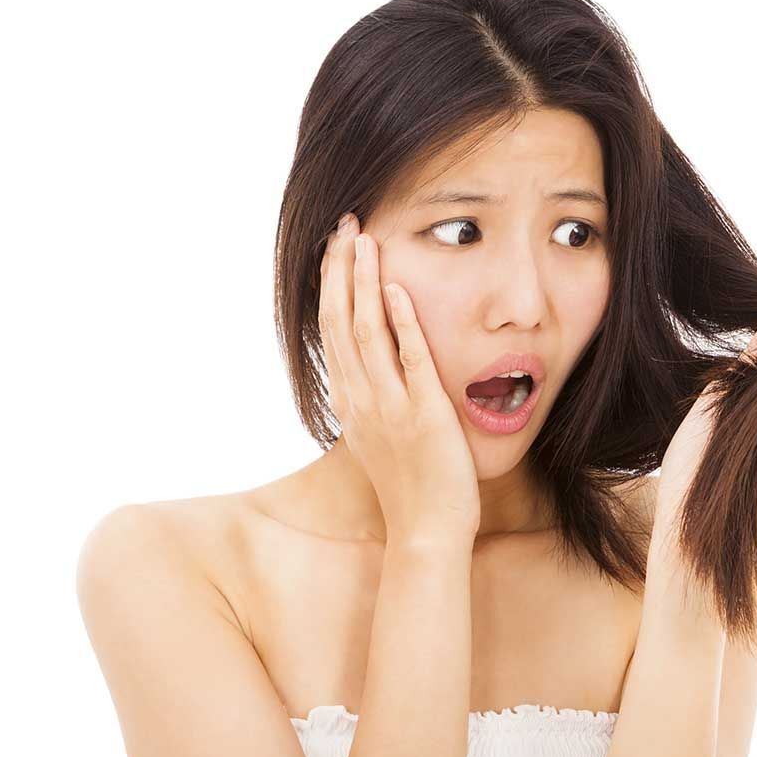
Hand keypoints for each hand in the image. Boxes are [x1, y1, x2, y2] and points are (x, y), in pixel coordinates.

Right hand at [319, 212, 480, 542]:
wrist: (425, 532)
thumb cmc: (409, 486)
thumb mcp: (379, 435)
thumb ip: (373, 398)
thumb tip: (373, 368)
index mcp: (350, 401)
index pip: (331, 330)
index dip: (331, 285)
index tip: (336, 247)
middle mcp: (360, 399)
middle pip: (340, 321)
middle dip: (341, 270)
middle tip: (345, 225)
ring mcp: (389, 406)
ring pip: (366, 332)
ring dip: (363, 283)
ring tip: (365, 241)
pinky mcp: (423, 415)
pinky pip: (408, 361)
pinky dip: (401, 324)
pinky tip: (397, 289)